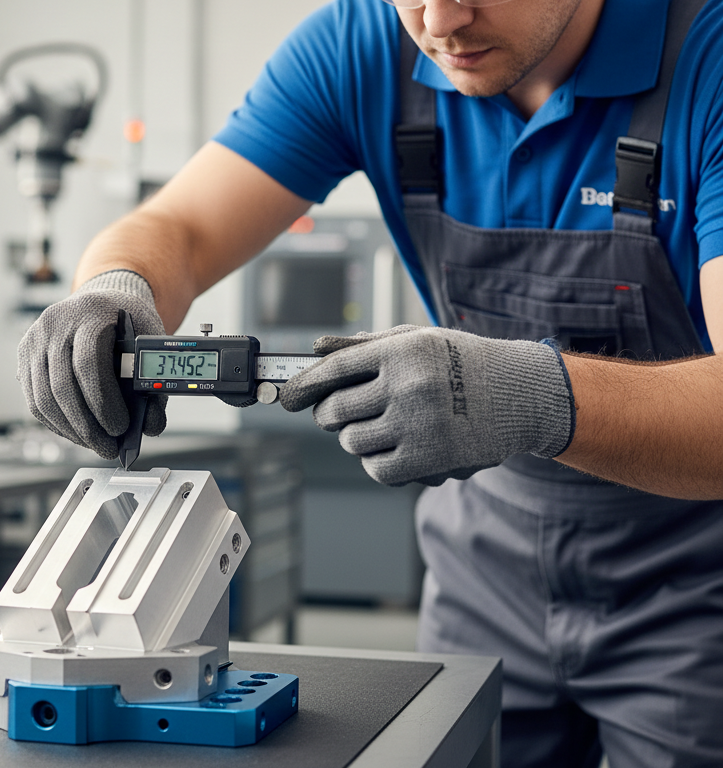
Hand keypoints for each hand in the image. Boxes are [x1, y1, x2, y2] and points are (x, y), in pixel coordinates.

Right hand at [17, 270, 166, 458]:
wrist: (103, 301)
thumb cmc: (130, 323)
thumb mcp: (150, 342)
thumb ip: (154, 383)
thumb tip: (150, 426)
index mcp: (91, 312)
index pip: (87, 362)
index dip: (102, 401)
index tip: (120, 428)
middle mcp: (56, 322)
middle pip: (61, 385)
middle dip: (86, 426)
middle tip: (108, 448)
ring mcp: (35, 338)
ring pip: (43, 398)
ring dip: (70, 430)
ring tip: (94, 444)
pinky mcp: (24, 354)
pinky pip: (34, 399)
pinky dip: (56, 423)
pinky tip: (76, 432)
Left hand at [279, 326, 574, 486]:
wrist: (522, 394)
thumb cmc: (463, 362)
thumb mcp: (417, 339)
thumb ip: (365, 345)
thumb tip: (317, 349)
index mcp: (401, 351)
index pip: (334, 369)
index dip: (303, 385)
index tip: (286, 398)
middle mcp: (407, 385)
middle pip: (335, 410)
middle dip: (331, 415)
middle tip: (342, 413)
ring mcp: (418, 424)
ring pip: (352, 441)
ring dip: (357, 438)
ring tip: (381, 426)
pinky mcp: (429, 459)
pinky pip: (377, 469)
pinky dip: (378, 462)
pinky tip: (395, 447)